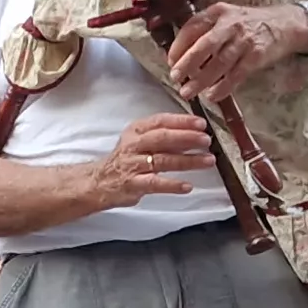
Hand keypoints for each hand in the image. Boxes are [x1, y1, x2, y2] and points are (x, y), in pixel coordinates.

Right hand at [88, 113, 215, 206]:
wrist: (99, 182)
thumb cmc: (126, 160)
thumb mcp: (140, 142)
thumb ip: (164, 138)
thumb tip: (194, 135)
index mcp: (136, 130)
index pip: (160, 121)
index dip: (182, 121)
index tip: (201, 123)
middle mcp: (133, 145)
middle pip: (162, 138)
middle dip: (187, 137)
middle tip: (206, 140)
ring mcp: (132, 165)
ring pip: (162, 160)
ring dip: (187, 160)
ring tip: (208, 160)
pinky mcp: (133, 184)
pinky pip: (155, 183)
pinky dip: (172, 185)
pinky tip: (188, 186)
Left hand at [167, 1, 307, 104]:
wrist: (285, 24)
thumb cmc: (250, 23)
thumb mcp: (227, 17)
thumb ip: (207, 30)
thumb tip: (182, 54)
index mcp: (218, 12)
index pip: (192, 27)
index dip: (179, 45)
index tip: (170, 60)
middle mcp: (230, 24)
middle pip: (204, 45)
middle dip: (187, 63)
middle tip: (175, 77)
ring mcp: (244, 40)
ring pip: (219, 63)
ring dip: (201, 80)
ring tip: (188, 92)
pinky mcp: (256, 56)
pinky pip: (236, 75)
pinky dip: (223, 87)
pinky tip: (212, 95)